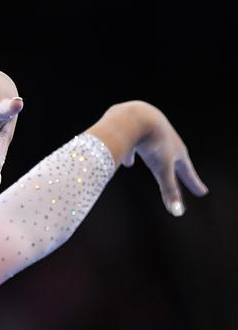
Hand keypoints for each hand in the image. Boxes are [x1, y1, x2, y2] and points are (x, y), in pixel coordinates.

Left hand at [123, 101, 208, 216]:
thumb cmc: (153, 143)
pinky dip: (133, 155)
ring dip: (156, 160)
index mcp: (176, 151)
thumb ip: (169, 190)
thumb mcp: (162, 169)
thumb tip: (178, 212)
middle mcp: (166, 142)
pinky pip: (135, 146)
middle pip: (174, 161)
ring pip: (155, 151)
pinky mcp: (137, 133)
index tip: (202, 193)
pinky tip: (128, 161)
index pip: (187, 171)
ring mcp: (151, 135)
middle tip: (187, 178)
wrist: (136, 117)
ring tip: (156, 168)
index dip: (193, 183)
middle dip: (179, 172)